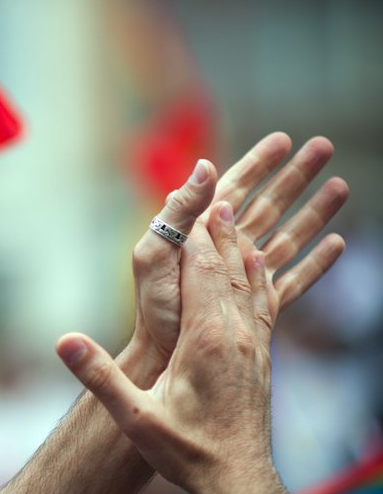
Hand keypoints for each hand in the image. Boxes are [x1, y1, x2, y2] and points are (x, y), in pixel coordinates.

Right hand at [59, 203, 305, 493]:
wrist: (237, 480)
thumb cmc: (186, 450)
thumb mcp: (134, 417)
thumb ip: (99, 376)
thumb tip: (62, 341)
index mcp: (206, 340)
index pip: (202, 273)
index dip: (197, 237)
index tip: (195, 204)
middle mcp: (236, 335)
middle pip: (228, 268)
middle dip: (220, 232)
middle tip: (217, 196)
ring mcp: (254, 346)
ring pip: (250, 282)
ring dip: (240, 247)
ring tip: (236, 218)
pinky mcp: (262, 358)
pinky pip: (264, 304)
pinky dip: (259, 277)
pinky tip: (259, 267)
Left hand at [132, 132, 347, 363]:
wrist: (162, 354)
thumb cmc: (152, 305)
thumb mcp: (155, 251)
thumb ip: (181, 211)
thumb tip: (206, 166)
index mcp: (200, 231)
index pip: (233, 187)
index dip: (258, 163)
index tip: (284, 138)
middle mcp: (226, 248)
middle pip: (269, 204)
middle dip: (296, 176)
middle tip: (325, 147)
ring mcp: (245, 274)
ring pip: (288, 235)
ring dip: (315, 211)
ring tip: (341, 187)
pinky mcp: (259, 303)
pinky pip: (294, 278)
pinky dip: (317, 262)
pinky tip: (337, 244)